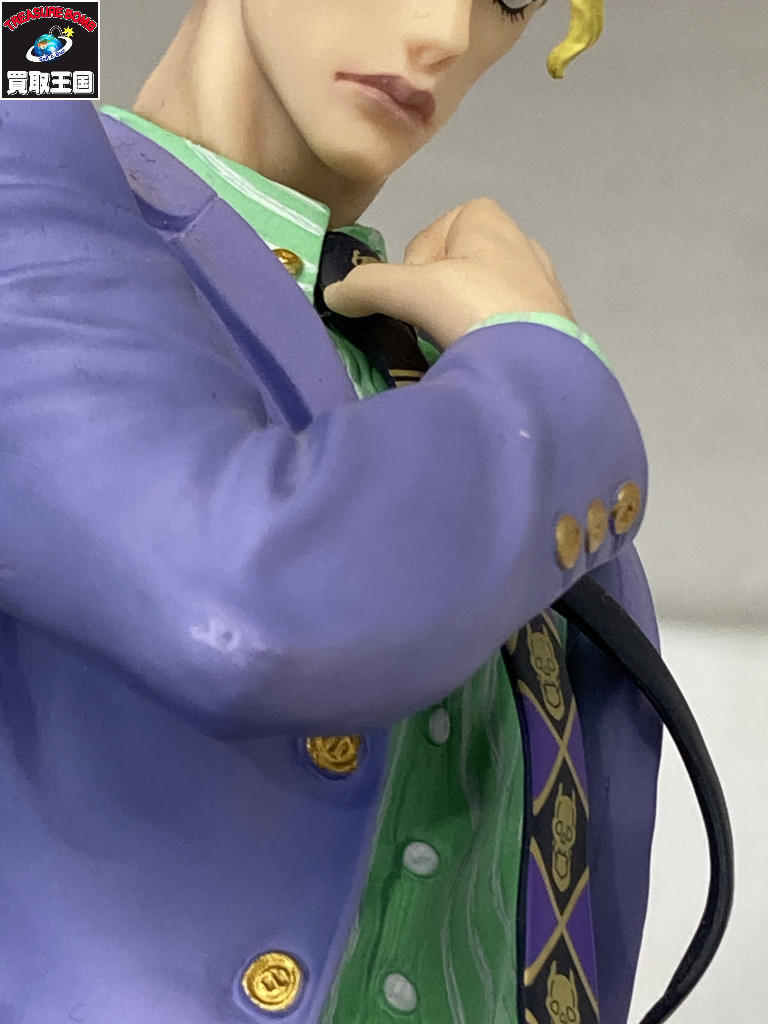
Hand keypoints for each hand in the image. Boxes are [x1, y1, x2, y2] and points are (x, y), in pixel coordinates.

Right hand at [323, 198, 574, 348]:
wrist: (540, 368)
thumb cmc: (475, 309)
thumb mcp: (411, 291)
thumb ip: (368, 287)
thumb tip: (333, 296)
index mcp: (488, 220)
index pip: (429, 236)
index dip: (413, 269)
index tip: (415, 300)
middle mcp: (520, 243)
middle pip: (452, 270)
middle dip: (436, 299)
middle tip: (433, 329)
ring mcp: (542, 285)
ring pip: (479, 300)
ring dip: (461, 323)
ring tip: (459, 350)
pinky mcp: (554, 326)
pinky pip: (505, 327)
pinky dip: (489, 343)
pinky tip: (485, 363)